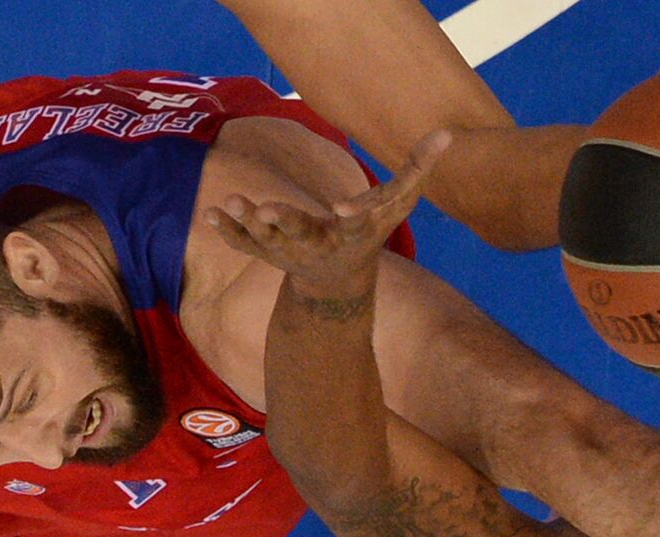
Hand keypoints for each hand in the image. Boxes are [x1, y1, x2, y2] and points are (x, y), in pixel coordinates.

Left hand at [205, 129, 450, 299]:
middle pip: (302, 235)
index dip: (350, 215)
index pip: (354, 223)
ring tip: (230, 204)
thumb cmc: (371, 232)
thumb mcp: (398, 205)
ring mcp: (290, 252)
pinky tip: (210, 215)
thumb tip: (449, 132)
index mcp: (352, 233)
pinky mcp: (267, 252)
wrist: (337, 280)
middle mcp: (320, 245)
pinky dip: (228, 232)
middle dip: (285, 224)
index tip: (340, 207)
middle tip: (267, 210)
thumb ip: (419, 170)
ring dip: (248, 225)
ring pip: (266, 241)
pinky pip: (244, 244)